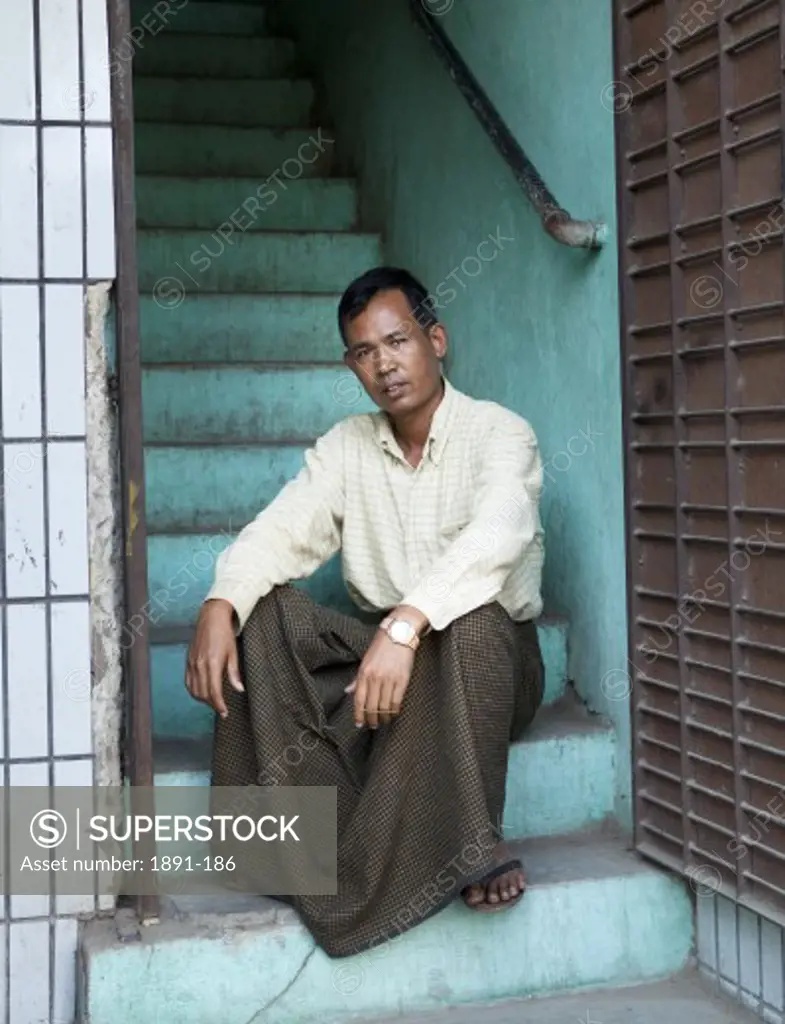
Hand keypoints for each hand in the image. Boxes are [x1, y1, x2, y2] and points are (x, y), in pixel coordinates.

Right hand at [185, 599, 243, 718]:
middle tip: (221, 708)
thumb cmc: (224, 633)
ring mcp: (192, 663)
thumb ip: (234, 673)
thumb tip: (239, 689)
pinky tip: (201, 692)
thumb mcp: (233, 653)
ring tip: (213, 701)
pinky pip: (188, 681)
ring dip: (202, 699)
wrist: (211, 617)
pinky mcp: (188, 661)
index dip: (219, 705)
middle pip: (203, 694)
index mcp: (213, 663)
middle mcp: (200, 665)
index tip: (224, 713)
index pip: (214, 692)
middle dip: (212, 704)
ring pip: (194, 690)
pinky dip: (193, 690)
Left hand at [345, 629, 414, 728]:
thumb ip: (357, 678)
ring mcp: (389, 679)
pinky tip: (393, 713)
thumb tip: (348, 691)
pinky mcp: (402, 680)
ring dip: (383, 717)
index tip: (359, 724)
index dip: (359, 714)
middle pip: (371, 706)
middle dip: (371, 719)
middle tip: (373, 725)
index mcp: (364, 672)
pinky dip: (394, 710)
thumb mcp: (365, 660)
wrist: (398, 634)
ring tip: (383, 721)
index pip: (359, 700)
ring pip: (384, 706)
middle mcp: (375, 677)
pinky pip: (397, 701)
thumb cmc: (380, 647)